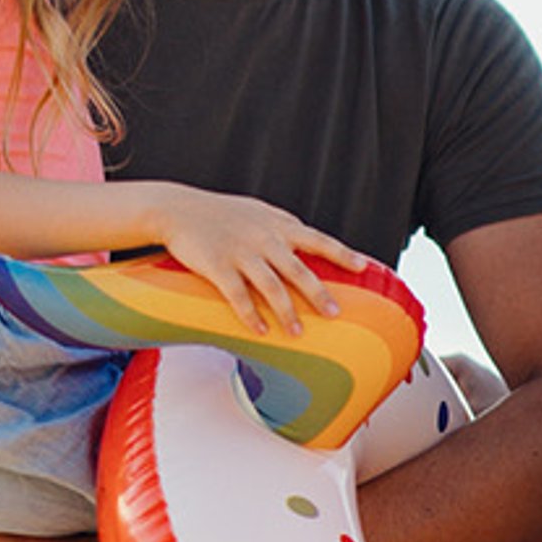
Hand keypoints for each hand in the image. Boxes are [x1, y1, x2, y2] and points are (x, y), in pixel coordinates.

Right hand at [153, 185, 369, 335]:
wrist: (178, 208)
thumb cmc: (222, 212)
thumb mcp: (258, 211)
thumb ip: (283, 227)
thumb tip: (311, 242)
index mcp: (277, 224)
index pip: (318, 239)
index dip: (342, 253)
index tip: (363, 267)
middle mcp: (264, 238)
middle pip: (298, 269)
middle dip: (318, 294)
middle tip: (334, 314)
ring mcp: (241, 252)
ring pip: (271, 286)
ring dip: (286, 312)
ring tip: (298, 333)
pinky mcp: (217, 266)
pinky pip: (238, 295)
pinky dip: (251, 315)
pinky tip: (261, 331)